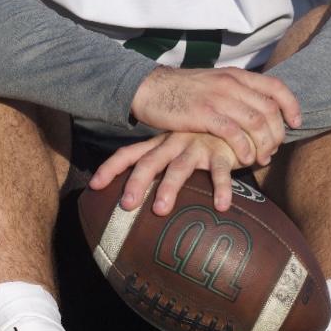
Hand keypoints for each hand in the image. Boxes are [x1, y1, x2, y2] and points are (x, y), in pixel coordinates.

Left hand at [89, 132, 244, 214]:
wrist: (236, 121)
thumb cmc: (202, 141)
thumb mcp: (177, 148)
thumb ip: (161, 166)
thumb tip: (135, 196)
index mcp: (160, 143)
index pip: (129, 153)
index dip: (111, 168)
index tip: (94, 186)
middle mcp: (174, 143)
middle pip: (150, 162)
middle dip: (136, 182)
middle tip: (126, 205)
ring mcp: (197, 146)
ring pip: (180, 167)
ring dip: (169, 187)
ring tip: (160, 209)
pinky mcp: (221, 152)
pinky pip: (220, 171)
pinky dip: (221, 188)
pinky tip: (220, 206)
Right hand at [129, 66, 301, 166]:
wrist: (150, 88)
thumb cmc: (182, 91)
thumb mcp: (214, 83)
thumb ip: (235, 92)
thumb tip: (256, 108)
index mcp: (236, 75)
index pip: (276, 86)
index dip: (291, 105)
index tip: (295, 123)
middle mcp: (232, 83)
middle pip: (270, 109)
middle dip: (278, 134)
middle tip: (273, 150)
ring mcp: (219, 97)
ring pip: (256, 122)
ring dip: (264, 145)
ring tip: (261, 159)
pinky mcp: (204, 114)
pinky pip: (234, 133)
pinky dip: (244, 149)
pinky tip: (245, 160)